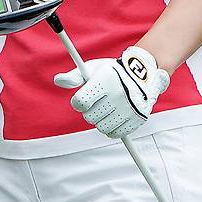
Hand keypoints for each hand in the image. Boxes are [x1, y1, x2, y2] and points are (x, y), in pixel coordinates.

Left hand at [54, 45, 170, 138]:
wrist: (144, 73)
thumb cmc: (113, 71)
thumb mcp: (93, 68)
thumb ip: (75, 76)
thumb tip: (57, 80)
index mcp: (105, 80)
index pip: (80, 102)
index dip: (79, 102)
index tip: (84, 98)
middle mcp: (118, 94)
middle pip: (89, 117)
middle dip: (90, 110)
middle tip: (98, 101)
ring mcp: (129, 108)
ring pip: (101, 127)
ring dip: (100, 120)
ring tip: (107, 108)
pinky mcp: (137, 119)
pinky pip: (115, 133)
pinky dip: (112, 128)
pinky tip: (114, 116)